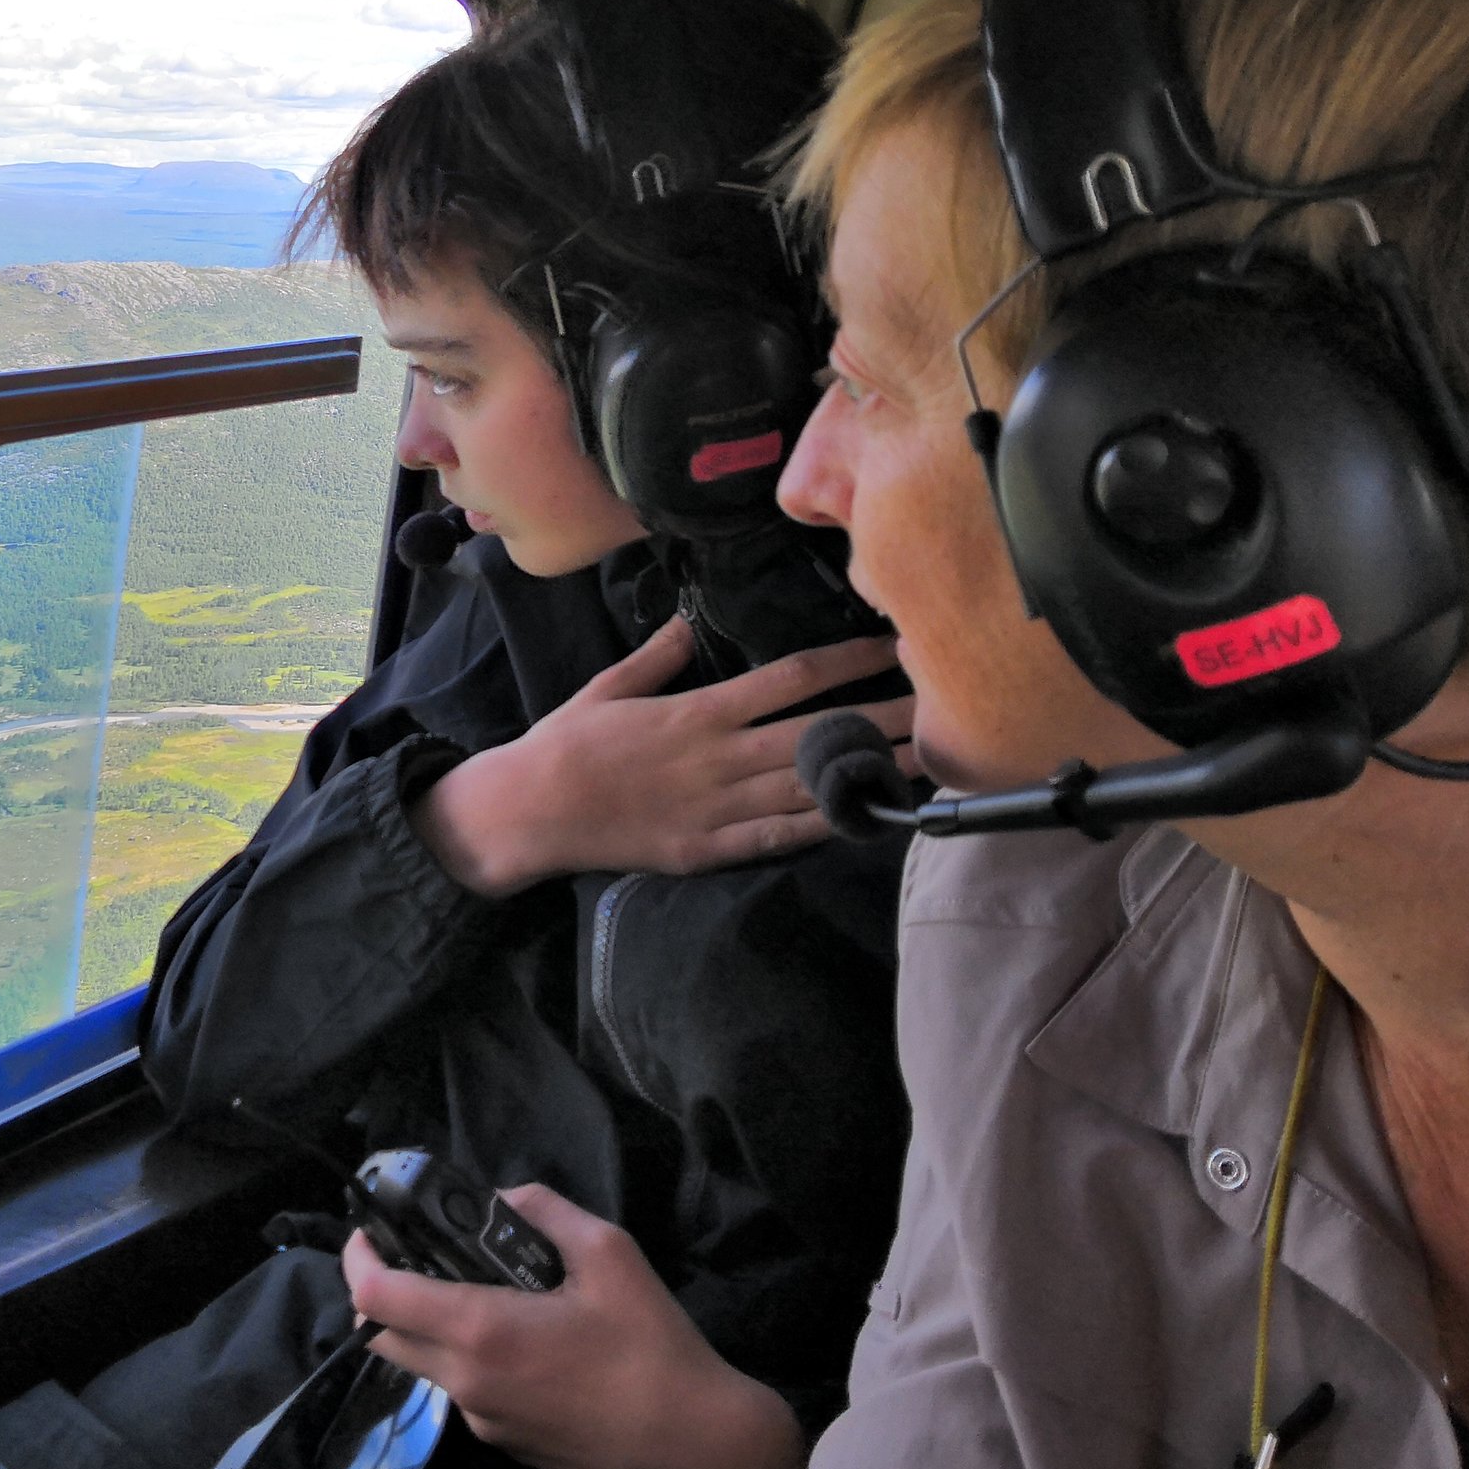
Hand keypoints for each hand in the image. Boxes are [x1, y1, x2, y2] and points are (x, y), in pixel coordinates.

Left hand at [341, 1184, 803, 1468]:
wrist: (693, 1446)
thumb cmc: (651, 1347)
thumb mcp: (609, 1253)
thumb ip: (544, 1211)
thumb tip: (502, 1199)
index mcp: (480, 1332)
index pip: (375, 1297)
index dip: (360, 1257)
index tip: (373, 1229)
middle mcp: (466, 1382)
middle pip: (383, 1335)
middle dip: (383, 1290)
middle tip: (417, 1252)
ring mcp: (482, 1420)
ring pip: (423, 1364)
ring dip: (428, 1322)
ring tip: (482, 1287)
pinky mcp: (504, 1443)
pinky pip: (463, 1389)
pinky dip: (467, 1355)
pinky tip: (523, 1337)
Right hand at [411, 624, 915, 895]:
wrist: (529, 810)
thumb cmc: (564, 744)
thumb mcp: (607, 687)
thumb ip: (657, 657)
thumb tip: (689, 619)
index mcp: (696, 712)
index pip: (787, 680)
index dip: (845, 663)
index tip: (889, 648)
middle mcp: (715, 757)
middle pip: (814, 734)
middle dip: (880, 722)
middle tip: (939, 710)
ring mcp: (712, 806)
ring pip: (805, 788)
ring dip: (866, 776)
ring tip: (923, 768)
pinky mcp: (704, 849)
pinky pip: (772, 839)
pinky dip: (818, 830)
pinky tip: (863, 821)